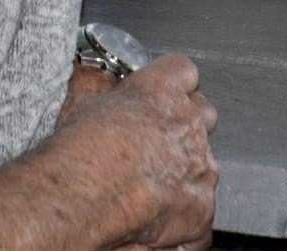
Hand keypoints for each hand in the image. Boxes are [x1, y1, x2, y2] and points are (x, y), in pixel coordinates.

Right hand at [55, 53, 218, 250]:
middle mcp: (188, 121)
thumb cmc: (80, 150)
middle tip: (155, 141)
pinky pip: (203, 204)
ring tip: (153, 183)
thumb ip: (100, 88)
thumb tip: (91, 77)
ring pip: (205, 159)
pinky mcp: (201, 205)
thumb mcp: (82, 102)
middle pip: (201, 113)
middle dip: (184, 125)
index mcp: (162, 89)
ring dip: (186, 168)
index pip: (183, 72)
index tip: (158, 95)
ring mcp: (199, 164)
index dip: (171, 85)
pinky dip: (186, 211)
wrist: (85, 197)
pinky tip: (160, 215)